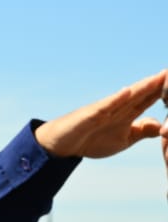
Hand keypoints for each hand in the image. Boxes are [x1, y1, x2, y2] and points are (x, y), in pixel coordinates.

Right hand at [34, 69, 166, 158]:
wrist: (63, 146)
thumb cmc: (91, 140)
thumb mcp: (124, 140)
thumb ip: (142, 131)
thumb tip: (162, 125)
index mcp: (128, 113)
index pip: (150, 99)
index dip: (165, 90)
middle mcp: (119, 107)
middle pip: (143, 93)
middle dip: (160, 83)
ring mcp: (105, 109)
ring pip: (128, 96)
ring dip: (144, 86)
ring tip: (161, 76)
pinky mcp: (91, 115)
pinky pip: (105, 106)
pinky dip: (116, 99)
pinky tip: (129, 91)